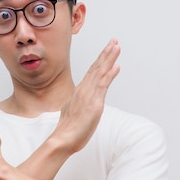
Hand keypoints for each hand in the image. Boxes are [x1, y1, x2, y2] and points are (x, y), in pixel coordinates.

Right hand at [52, 38, 120, 152]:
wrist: (62, 139)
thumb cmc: (68, 130)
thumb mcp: (74, 112)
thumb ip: (79, 103)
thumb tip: (83, 102)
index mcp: (80, 92)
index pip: (92, 72)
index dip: (100, 60)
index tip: (107, 49)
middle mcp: (84, 90)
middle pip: (96, 67)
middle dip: (106, 53)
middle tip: (114, 40)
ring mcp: (89, 96)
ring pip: (100, 72)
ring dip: (109, 58)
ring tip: (116, 46)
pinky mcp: (94, 104)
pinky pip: (103, 85)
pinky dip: (110, 74)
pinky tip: (116, 65)